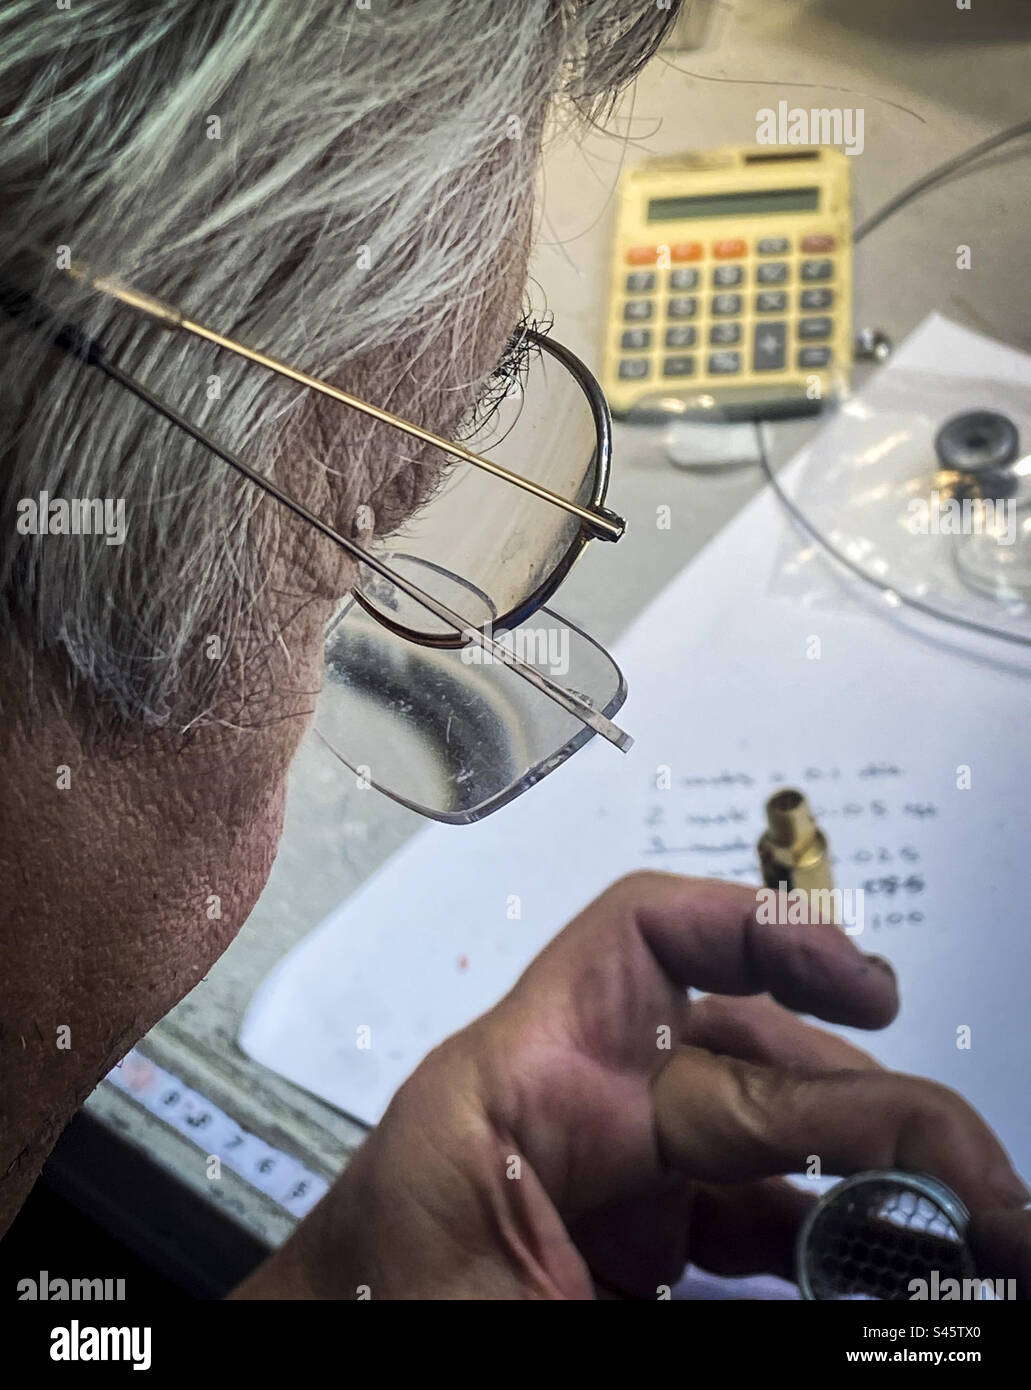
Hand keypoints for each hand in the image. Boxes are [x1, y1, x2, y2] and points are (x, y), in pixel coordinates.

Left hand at [235, 872, 1029, 1299]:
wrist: (325, 1362)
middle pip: (742, 1049)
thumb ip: (692, 1306)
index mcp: (515, 1086)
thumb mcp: (517, 1316)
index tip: (866, 986)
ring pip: (762, 1126)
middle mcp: (570, 1101)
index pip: (649, 949)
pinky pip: (745, 1204)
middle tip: (978, 1183)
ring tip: (966, 1225)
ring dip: (864, 1171)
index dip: (769, 938)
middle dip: (867, 1105)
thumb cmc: (370, 1325)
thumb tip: (853, 1287)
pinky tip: (881, 1264)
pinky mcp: (628, 1229)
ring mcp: (607, 1167)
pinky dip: (821, 1228)